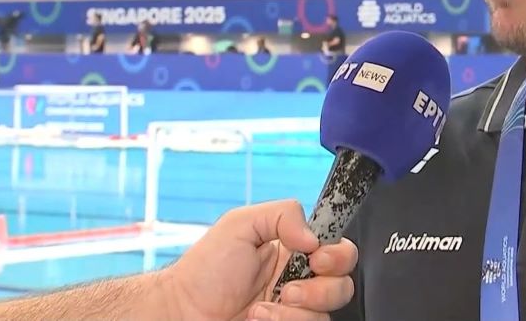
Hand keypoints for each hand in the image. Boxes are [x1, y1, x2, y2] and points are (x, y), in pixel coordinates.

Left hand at [161, 200, 357, 320]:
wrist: (182, 312)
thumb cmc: (203, 271)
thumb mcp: (239, 224)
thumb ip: (282, 214)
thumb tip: (314, 237)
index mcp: (295, 253)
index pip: (339, 251)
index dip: (337, 255)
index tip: (316, 258)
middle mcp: (300, 284)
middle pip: (343, 286)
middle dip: (321, 289)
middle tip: (288, 288)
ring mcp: (294, 313)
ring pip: (326, 315)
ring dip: (295, 313)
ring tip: (262, 309)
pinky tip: (257, 318)